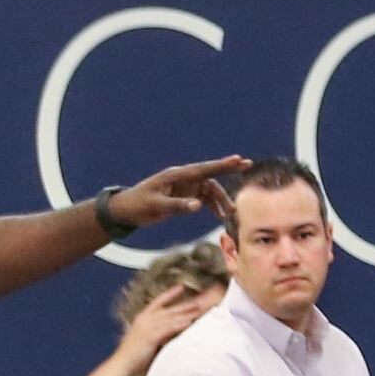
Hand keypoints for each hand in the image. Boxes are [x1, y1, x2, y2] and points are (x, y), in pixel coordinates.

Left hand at [108, 156, 251, 234]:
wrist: (127, 210)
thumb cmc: (139, 205)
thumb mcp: (157, 206)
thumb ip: (178, 206)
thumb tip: (198, 206)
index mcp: (176, 176)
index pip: (202, 169)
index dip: (220, 165)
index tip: (237, 159)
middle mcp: (183, 178)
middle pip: (210, 174)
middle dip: (228, 170)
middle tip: (247, 164)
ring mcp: (185, 186)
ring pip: (209, 190)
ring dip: (221, 200)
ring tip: (231, 213)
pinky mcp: (185, 195)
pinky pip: (204, 198)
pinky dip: (213, 206)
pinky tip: (220, 216)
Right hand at [116, 280, 212, 360]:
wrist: (123, 362)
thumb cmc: (134, 353)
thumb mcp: (145, 336)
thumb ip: (157, 331)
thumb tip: (170, 328)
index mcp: (142, 317)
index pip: (158, 301)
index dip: (170, 294)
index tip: (180, 287)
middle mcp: (145, 319)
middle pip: (168, 309)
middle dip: (184, 305)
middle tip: (197, 302)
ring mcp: (147, 327)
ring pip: (170, 318)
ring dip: (185, 314)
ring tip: (197, 311)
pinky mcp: (150, 336)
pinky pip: (168, 329)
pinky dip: (179, 325)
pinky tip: (188, 323)